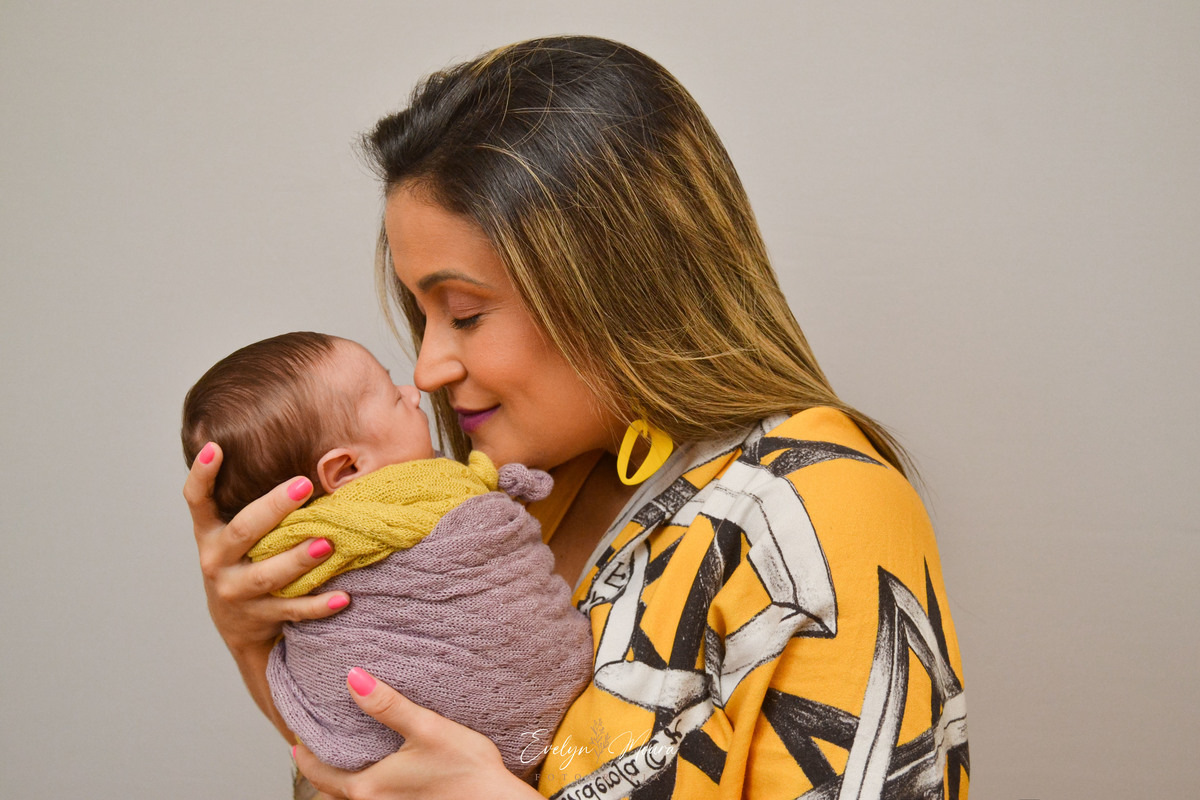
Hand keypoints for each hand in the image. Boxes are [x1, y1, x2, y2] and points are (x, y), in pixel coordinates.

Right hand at [183, 442, 349, 733]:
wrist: (237, 624)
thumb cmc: (244, 561)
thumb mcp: (236, 535)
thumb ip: (256, 506)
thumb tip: (302, 456)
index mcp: (209, 535)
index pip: (196, 501)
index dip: (202, 474)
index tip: (216, 447)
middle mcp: (216, 562)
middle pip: (242, 532)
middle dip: (274, 508)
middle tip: (305, 484)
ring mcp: (236, 592)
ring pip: (267, 575)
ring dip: (297, 560)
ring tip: (327, 544)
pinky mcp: (261, 616)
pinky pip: (293, 609)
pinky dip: (319, 605)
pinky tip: (343, 597)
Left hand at [294, 669, 541, 799]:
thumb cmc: (467, 769)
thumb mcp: (427, 728)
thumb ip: (388, 705)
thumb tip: (353, 677)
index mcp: (369, 788)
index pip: (319, 774)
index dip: (304, 755)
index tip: (295, 737)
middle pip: (333, 792)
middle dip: (321, 769)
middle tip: (315, 743)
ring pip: (354, 799)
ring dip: (344, 779)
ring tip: (345, 754)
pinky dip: (366, 786)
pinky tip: (381, 769)